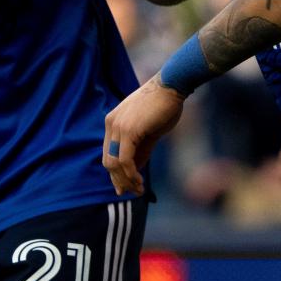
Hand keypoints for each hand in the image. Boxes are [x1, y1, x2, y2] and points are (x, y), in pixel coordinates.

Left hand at [102, 75, 184, 194]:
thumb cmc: (164, 106)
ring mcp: (118, 127)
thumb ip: (141, 150)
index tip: (126, 187)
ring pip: (115, 163)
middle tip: (133, 193)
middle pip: (108, 161)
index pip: (109, 154)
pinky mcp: (128, 130)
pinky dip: (131, 174)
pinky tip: (140, 181)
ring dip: (126, 181)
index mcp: (113, 122)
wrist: (172, 87)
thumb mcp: (149, 132)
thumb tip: (136, 169)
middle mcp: (111, 124)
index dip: (116, 174)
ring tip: (139, 190)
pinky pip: (125, 160)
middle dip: (120, 181)